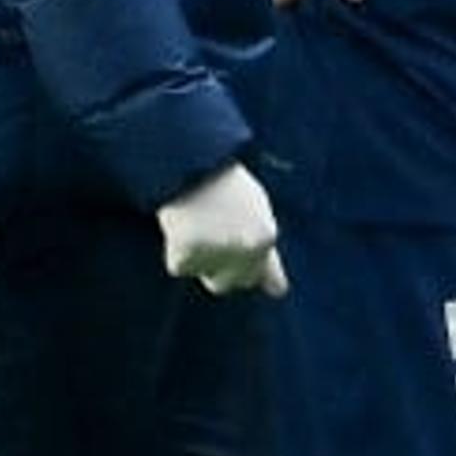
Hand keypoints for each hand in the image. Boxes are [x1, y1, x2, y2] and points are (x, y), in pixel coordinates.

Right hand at [158, 163, 288, 297]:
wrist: (187, 162)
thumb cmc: (226, 189)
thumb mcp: (257, 215)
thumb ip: (268, 258)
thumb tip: (279, 293)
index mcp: (266, 236)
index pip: (259, 279)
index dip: (243, 262)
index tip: (231, 238)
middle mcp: (246, 248)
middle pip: (231, 282)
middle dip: (221, 267)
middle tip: (211, 231)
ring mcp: (216, 251)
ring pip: (206, 276)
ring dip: (201, 262)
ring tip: (198, 226)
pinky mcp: (186, 253)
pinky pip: (179, 266)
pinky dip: (176, 251)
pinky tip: (181, 225)